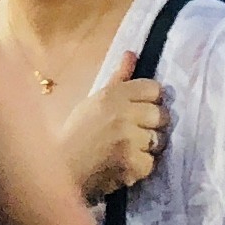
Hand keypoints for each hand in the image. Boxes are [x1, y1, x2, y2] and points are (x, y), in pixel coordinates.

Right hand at [59, 74, 166, 201]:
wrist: (63, 171)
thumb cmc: (77, 134)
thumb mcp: (94, 101)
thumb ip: (118, 79)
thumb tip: (132, 53)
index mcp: (112, 95)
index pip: (154, 88)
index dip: (151, 99)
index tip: (143, 108)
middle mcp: (123, 114)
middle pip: (161, 114)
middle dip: (153, 124)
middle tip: (138, 132)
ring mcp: (130, 140)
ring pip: (159, 140)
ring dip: (149, 147)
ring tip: (131, 150)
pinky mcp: (133, 165)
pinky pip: (152, 163)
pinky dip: (142, 167)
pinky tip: (127, 165)